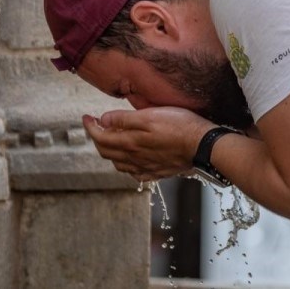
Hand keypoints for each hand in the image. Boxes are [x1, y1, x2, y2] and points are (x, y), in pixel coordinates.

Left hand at [82, 108, 216, 181]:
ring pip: (119, 164)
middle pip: (107, 152)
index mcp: (130, 143)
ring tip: (112, 139)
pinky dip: (127, 165)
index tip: (87, 117)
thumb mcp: (150, 114)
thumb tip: (104, 120)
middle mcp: (134, 158)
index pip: (101, 137)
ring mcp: (146, 167)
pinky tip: (131, 159)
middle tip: (97, 125)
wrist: (203, 145)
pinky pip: (135, 173)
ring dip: (110, 152)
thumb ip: (125, 119)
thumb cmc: (180, 126)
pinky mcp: (158, 172)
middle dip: (97, 138)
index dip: (91, 127)